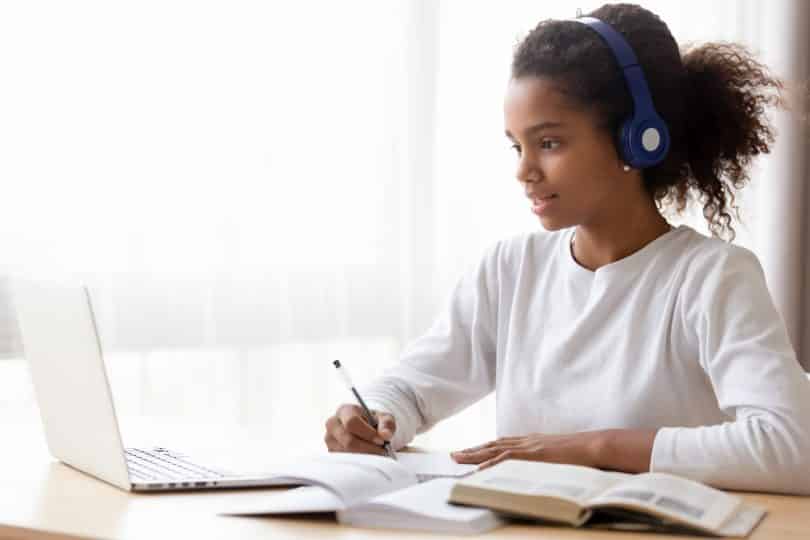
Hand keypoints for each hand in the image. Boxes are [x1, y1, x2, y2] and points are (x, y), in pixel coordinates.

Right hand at [324, 404, 395, 454]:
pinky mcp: (331, 452)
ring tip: (377, 454)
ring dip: (365, 457)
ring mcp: (329, 440)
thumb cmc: (374, 422)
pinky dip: (359, 462)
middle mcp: (333, 424)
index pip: (352, 422)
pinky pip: (345, 461)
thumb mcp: (384, 418)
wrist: (365, 429)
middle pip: (348, 441)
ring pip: (346, 453)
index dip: (367, 433)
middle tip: (382, 452)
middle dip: (368, 448)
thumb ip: (387, 424)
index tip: (382, 441)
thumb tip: (385, 435)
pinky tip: (369, 459)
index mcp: (344, 410)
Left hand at [451, 431, 603, 469]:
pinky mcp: (533, 454)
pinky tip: (479, 469)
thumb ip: (549, 459)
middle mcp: (527, 441)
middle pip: (494, 444)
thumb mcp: (560, 456)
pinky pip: (506, 459)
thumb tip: (544, 467)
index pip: (504, 443)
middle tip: (454, 454)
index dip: (486, 447)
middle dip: (473, 449)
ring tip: (457, 458)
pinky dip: (490, 463)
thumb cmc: (582, 453)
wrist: (594, 445)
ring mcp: (529, 446)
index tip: (472, 451)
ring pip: (494, 449)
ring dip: (474, 454)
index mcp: (533, 441)